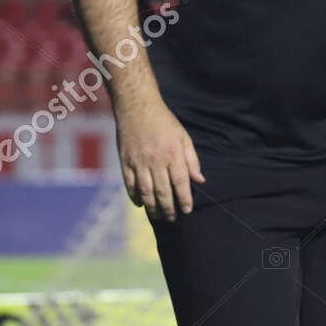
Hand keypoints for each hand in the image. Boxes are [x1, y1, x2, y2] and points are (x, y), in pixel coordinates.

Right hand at [115, 96, 203, 221]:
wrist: (137, 107)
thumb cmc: (164, 122)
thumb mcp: (183, 137)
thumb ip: (192, 160)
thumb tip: (199, 180)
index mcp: (172, 154)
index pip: (180, 183)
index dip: (184, 199)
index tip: (187, 210)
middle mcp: (155, 160)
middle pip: (163, 191)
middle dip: (169, 208)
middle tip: (172, 218)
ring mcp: (138, 162)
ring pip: (146, 192)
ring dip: (152, 207)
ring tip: (159, 216)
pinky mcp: (125, 162)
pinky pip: (129, 185)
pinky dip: (135, 197)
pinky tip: (141, 204)